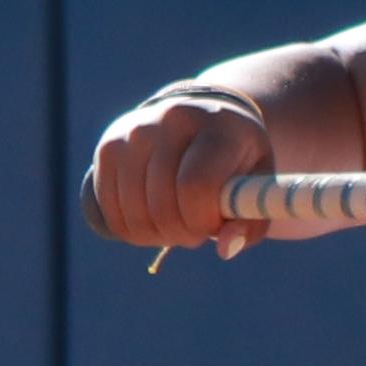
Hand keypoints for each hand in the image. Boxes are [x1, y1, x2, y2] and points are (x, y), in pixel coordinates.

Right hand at [85, 82, 279, 252]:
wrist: (199, 116)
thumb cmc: (234, 158)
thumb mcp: (257, 183)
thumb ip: (251, 220)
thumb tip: (225, 249)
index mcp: (215, 127)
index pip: (196, 187)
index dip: (203, 221)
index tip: (214, 224)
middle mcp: (169, 121)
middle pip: (162, 206)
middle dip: (182, 233)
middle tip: (197, 229)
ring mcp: (133, 132)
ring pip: (133, 213)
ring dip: (158, 235)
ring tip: (177, 221)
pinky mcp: (108, 149)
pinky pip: (111, 212)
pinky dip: (133, 229)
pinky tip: (153, 218)